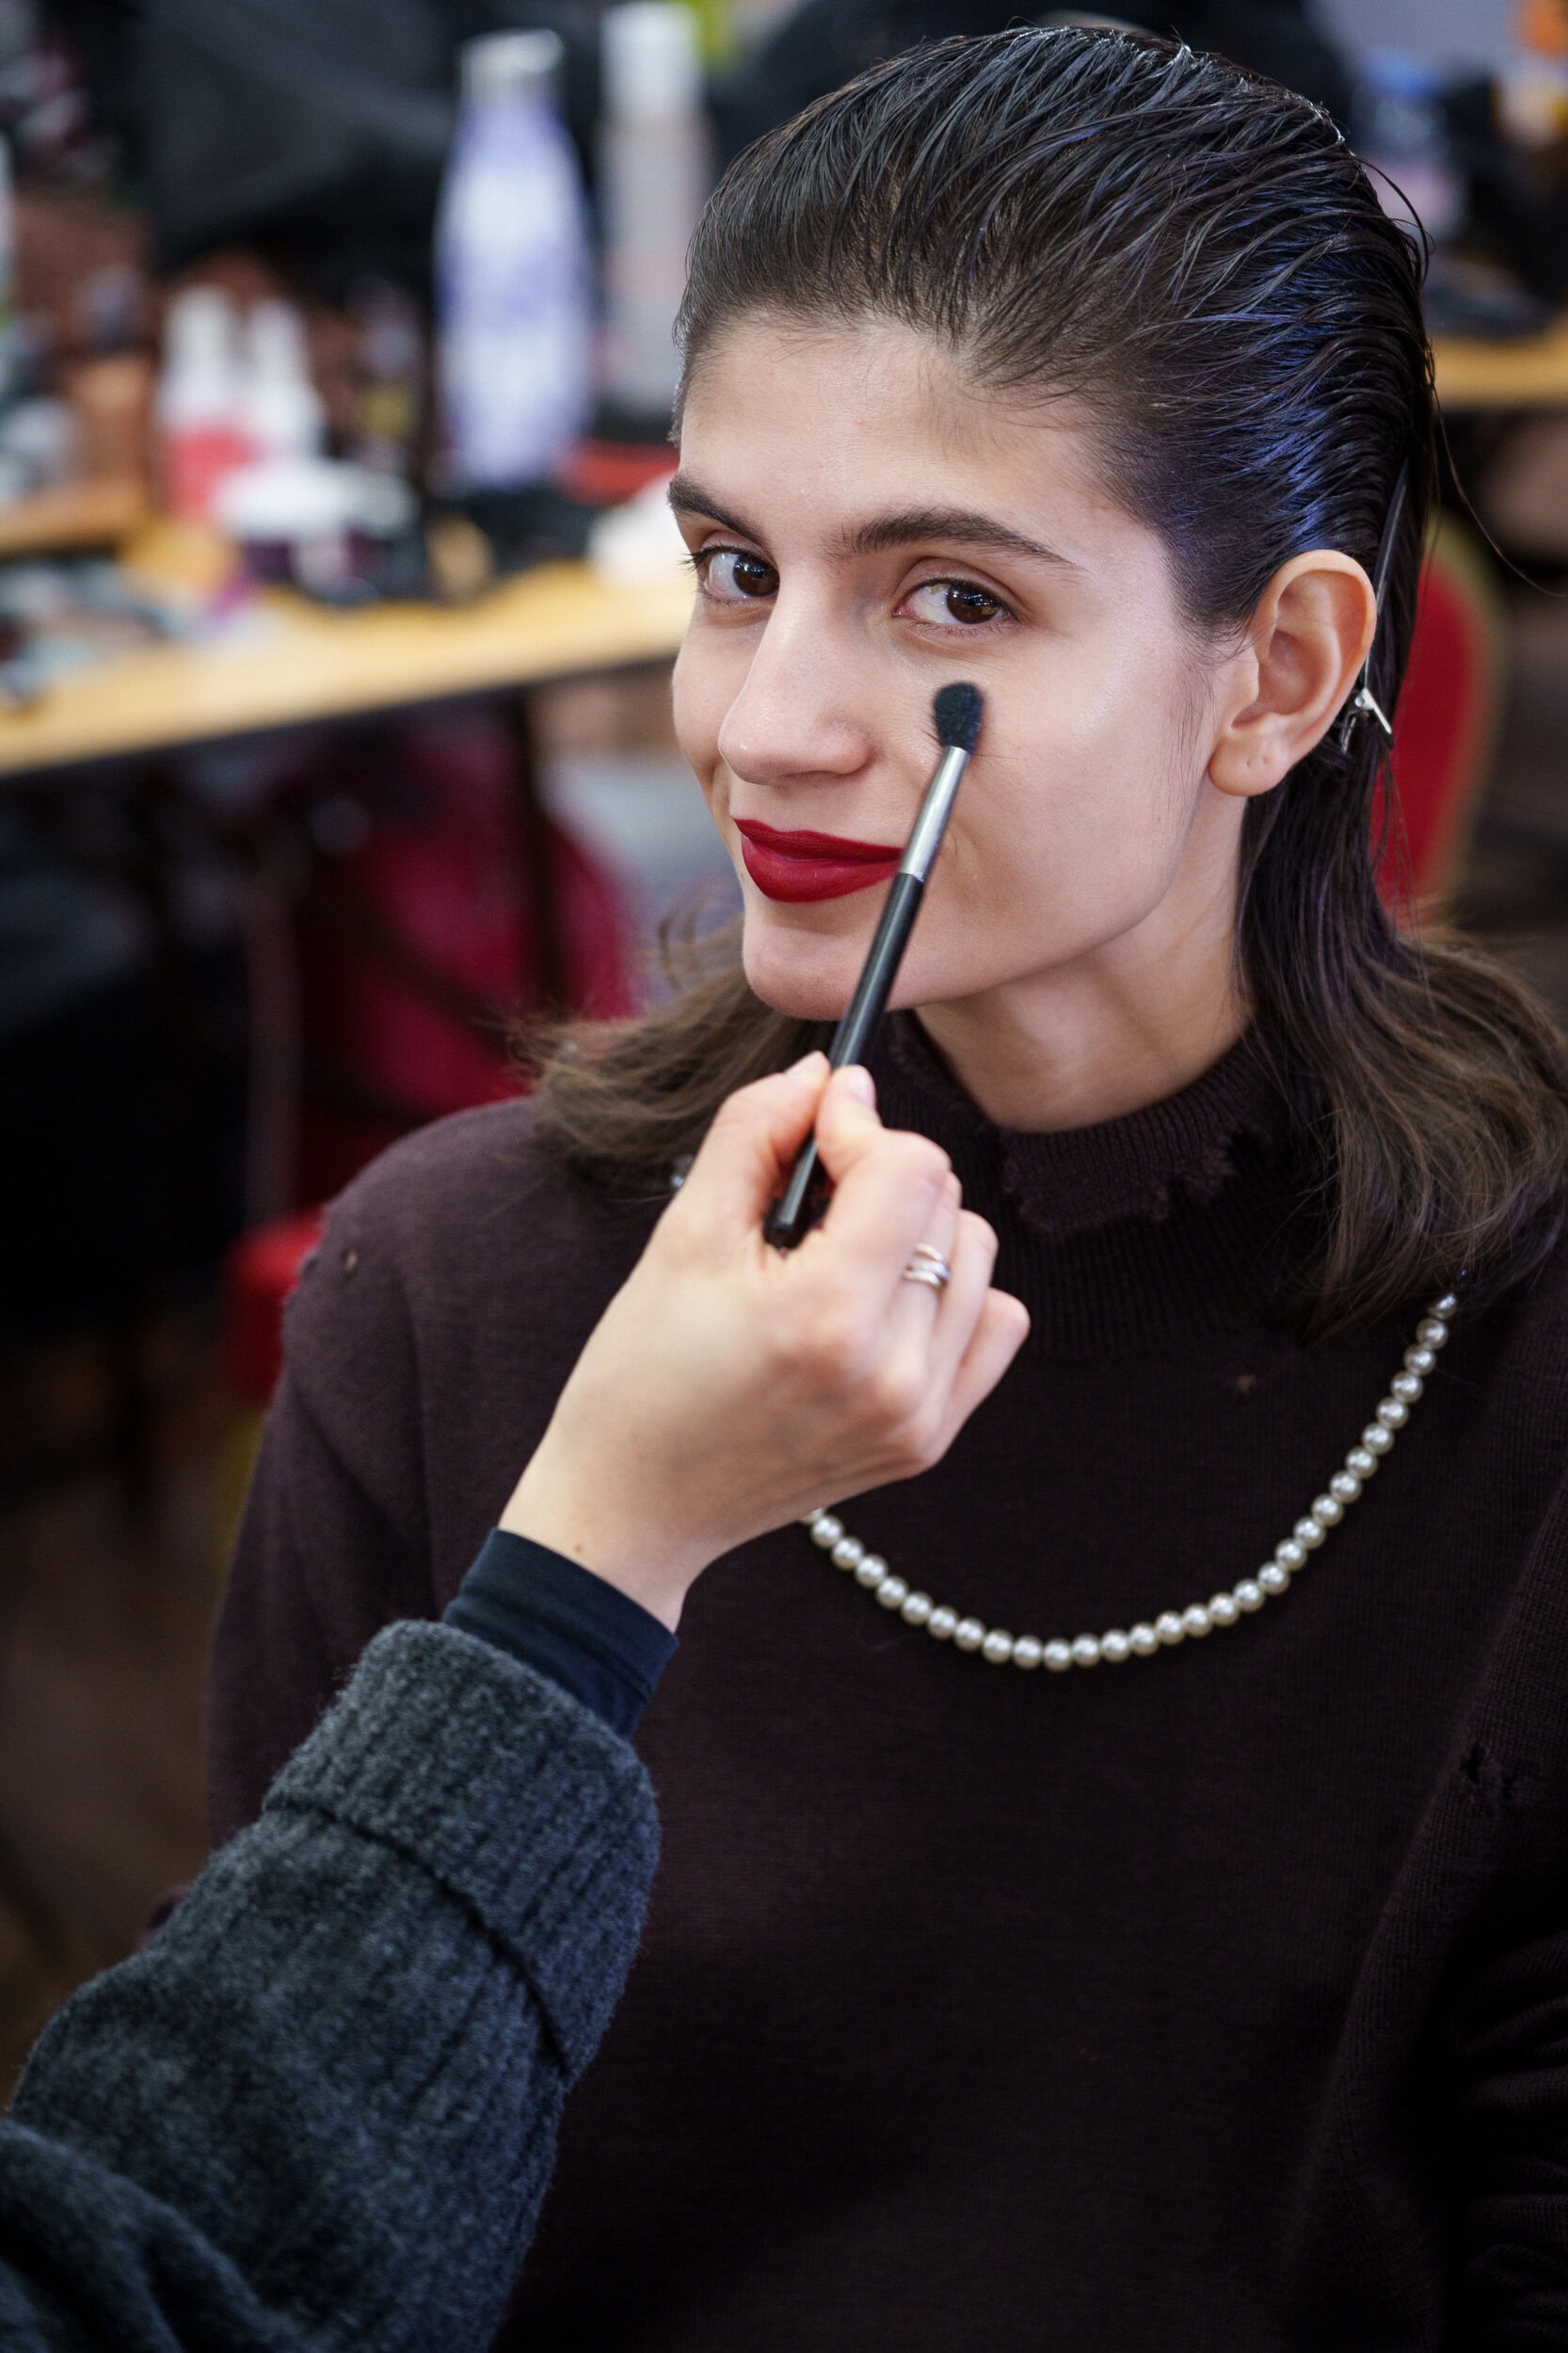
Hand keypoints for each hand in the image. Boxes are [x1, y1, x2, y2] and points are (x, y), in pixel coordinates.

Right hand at [501, 1053, 1028, 1627]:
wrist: (637, 1506)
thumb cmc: (643, 1372)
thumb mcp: (682, 1237)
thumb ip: (755, 1131)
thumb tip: (828, 1073)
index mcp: (827, 1317)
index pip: (911, 1166)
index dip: (859, 1126)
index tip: (813, 1130)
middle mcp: (892, 1372)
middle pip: (947, 1203)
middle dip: (879, 1175)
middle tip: (807, 1203)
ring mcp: (920, 1415)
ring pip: (976, 1255)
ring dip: (915, 1231)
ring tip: (837, 1256)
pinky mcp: (930, 1440)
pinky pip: (992, 1324)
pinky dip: (948, 1293)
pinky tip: (878, 1303)